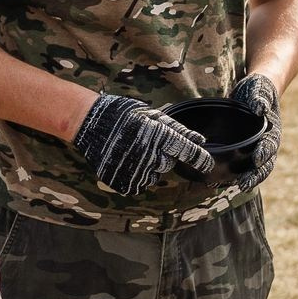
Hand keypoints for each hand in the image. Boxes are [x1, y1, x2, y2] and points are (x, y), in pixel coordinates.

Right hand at [70, 93, 212, 196]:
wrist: (89, 122)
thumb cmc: (121, 114)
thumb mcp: (150, 114)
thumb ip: (176, 129)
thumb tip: (199, 138)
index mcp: (159, 136)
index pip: (187, 151)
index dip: (200, 159)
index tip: (208, 165)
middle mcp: (150, 154)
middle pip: (168, 164)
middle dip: (163, 157)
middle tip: (147, 144)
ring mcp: (135, 170)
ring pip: (154, 176)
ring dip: (149, 167)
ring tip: (134, 151)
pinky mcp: (122, 181)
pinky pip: (139, 184)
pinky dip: (136, 176)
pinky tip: (127, 161)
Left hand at [230, 74, 281, 177]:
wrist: (255, 89)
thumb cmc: (259, 87)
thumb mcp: (260, 88)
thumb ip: (260, 98)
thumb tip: (261, 109)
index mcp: (272, 130)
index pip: (270, 145)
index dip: (264, 153)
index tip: (257, 160)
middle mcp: (265, 142)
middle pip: (263, 164)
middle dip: (255, 175)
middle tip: (244, 185)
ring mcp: (254, 147)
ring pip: (253, 168)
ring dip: (245, 178)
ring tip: (233, 188)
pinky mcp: (243, 148)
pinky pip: (240, 163)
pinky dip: (234, 173)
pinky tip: (221, 181)